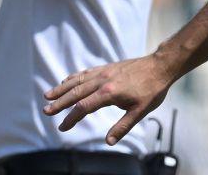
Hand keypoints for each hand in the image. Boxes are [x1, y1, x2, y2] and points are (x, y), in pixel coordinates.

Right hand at [42, 55, 172, 145]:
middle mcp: (103, 80)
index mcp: (110, 92)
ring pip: (78, 80)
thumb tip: (108, 142)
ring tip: (48, 95)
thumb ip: (123, 126)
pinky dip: (74, 77)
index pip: (84, 107)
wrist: (161, 65)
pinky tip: (67, 81)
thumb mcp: (141, 111)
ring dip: (62, 88)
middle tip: (46, 111)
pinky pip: (86, 72)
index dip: (71, 118)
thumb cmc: (153, 89)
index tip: (62, 127)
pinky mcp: (108, 67)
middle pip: (76, 92)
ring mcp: (105, 72)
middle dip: (60, 102)